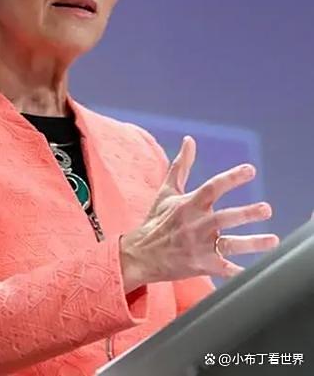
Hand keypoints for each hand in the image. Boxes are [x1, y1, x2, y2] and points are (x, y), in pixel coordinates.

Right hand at [120, 136, 278, 288]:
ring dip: (252, 243)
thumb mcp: (167, 191)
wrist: (141, 255)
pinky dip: (239, 274)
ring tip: (273, 240)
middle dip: (246, 214)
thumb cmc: (157, 220)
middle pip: (224, 218)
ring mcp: (199, 247)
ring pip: (229, 245)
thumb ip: (181, 165)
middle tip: (267, 209)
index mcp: (189, 205)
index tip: (251, 170)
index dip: (232, 178)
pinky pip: (225, 271)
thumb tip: (189, 140)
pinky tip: (255, 274)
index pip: (213, 188)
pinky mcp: (202, 266)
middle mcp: (195, 225)